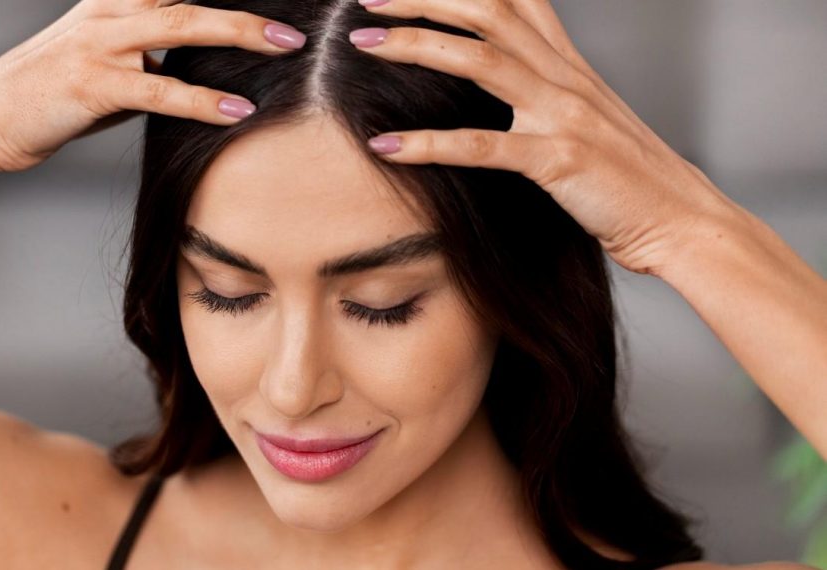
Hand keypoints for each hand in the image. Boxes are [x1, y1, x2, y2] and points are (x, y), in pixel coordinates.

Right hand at [0, 0, 306, 173]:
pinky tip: (234, 111)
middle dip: (244, 9)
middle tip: (292, 21)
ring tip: (284, 47)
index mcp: (112, 2)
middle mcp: (107, 11)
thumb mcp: (105, 68)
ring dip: (238, 33)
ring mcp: (99, 44)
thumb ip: (150, 61)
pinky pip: (159, 88)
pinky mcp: (92, 83)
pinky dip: (202, 101)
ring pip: (180, 28)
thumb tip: (200, 74)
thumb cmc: (50, 97)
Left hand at [350, 0, 742, 276]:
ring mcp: (564, 115)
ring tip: (363, 44)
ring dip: (415, 45)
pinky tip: (385, 145)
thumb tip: (501, 87)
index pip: (515, 0)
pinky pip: (483, 145)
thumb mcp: (589, 121)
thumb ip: (547, 95)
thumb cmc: (631, 182)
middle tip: (367, 1)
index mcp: (570, 66)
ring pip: (480, 59)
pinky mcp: (559, 160)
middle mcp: (566, 77)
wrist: (685, 222)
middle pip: (489, 11)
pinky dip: (428, 142)